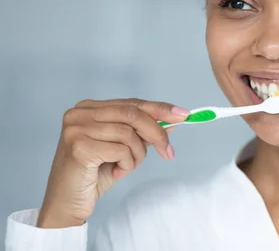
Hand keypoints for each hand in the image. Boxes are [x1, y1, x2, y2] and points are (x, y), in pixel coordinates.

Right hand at [37, 98, 188, 227]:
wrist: (67, 204)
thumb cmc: (94, 175)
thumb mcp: (124, 149)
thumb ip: (143, 133)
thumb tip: (173, 120)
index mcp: (89, 108)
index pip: (132, 103)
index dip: (159, 108)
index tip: (183, 115)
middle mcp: (80, 113)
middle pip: (133, 114)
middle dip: (157, 133)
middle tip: (169, 152)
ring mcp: (76, 129)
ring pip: (129, 134)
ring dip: (137, 155)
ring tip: (126, 167)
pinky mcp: (79, 147)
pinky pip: (121, 150)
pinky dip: (127, 164)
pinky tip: (116, 172)